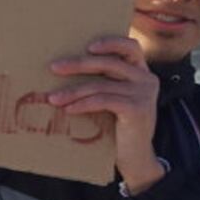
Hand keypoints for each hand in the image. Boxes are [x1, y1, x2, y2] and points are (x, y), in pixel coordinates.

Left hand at [46, 37, 162, 193]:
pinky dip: (83, 104)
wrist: (135, 157)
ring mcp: (144, 93)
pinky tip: (68, 109)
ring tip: (53, 98)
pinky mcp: (137, 109)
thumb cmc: (117, 126)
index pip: (130, 47)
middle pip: (109, 63)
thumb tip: (63, 69)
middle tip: (54, 68)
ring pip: (101, 85)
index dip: (111, 42)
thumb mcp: (113, 99)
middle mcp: (146, 79)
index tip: (87, 46)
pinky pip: (103, 100)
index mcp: (141, 72)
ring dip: (73, 91)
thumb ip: (102, 82)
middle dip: (78, 64)